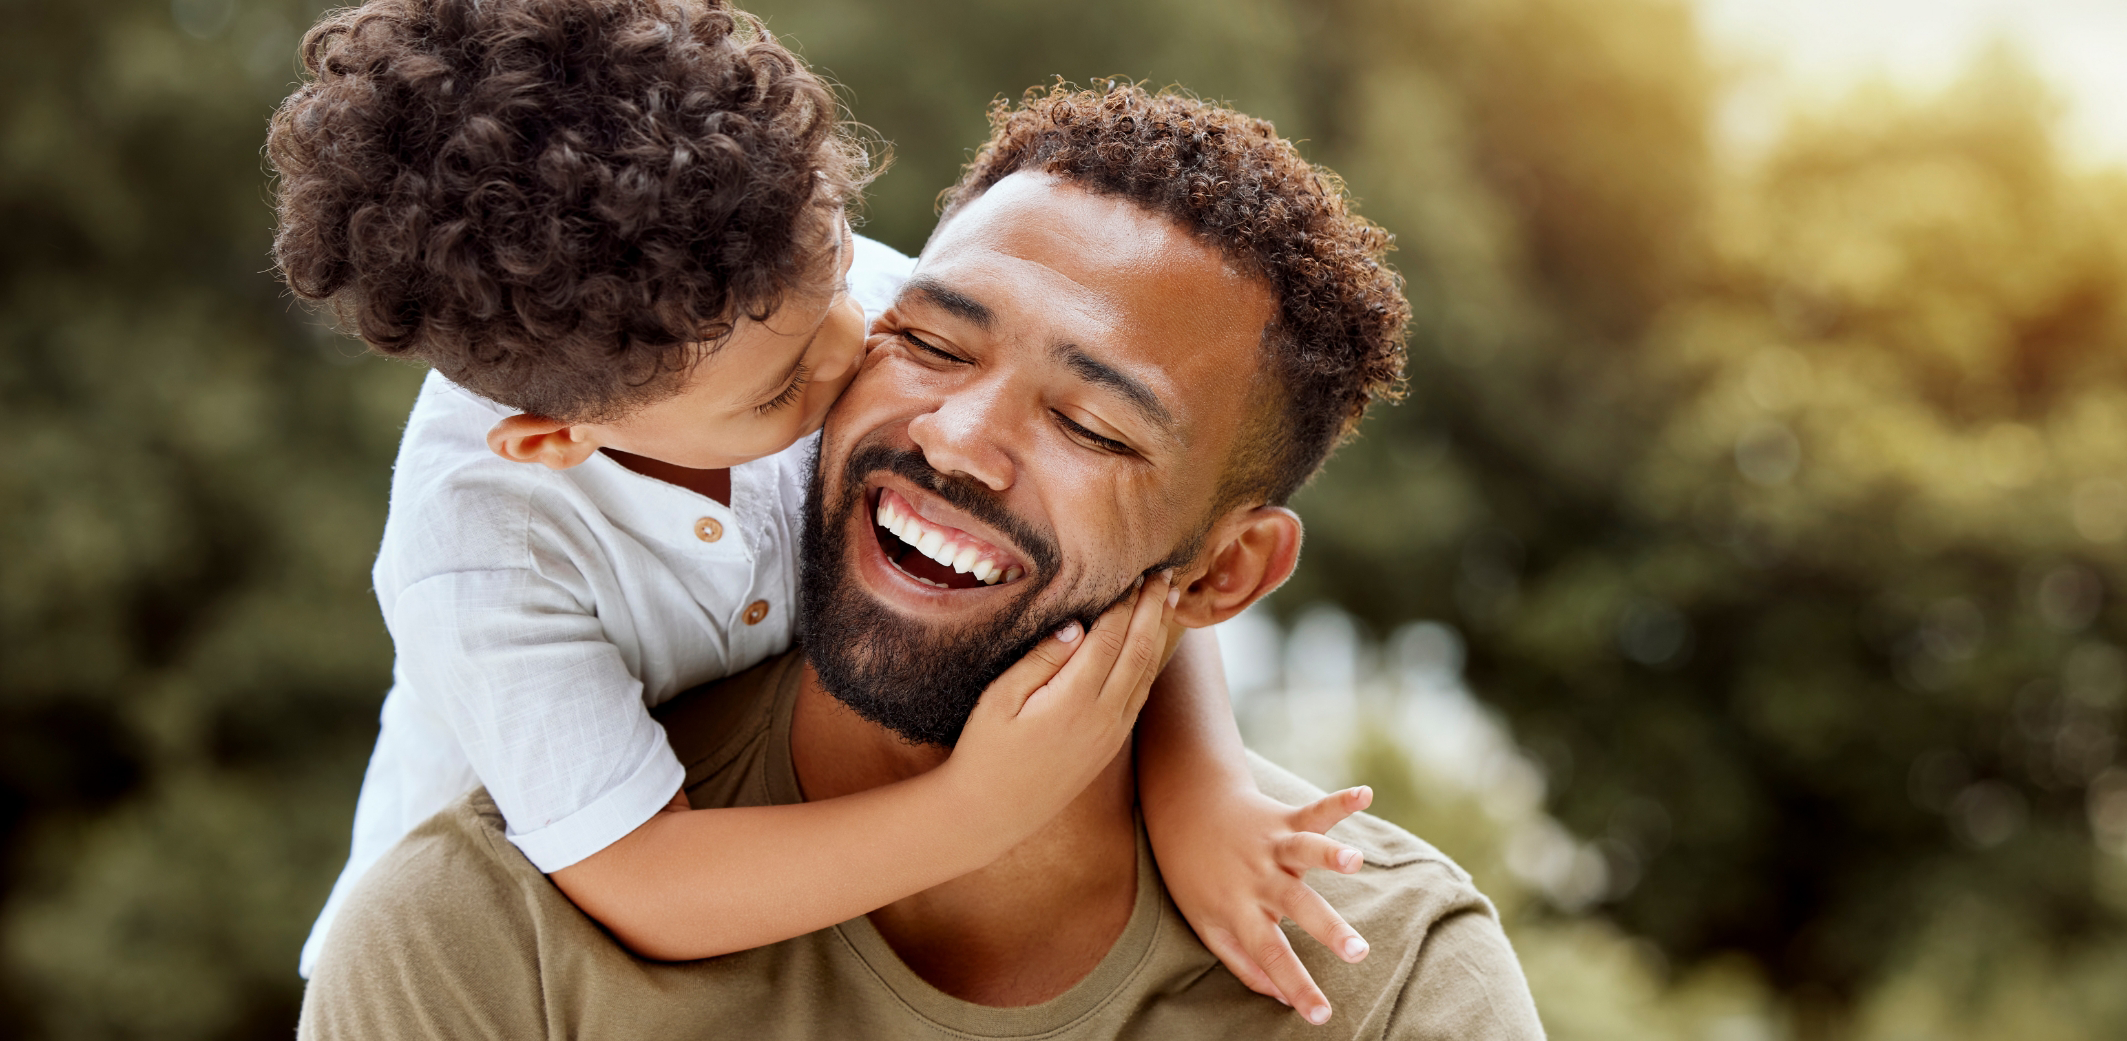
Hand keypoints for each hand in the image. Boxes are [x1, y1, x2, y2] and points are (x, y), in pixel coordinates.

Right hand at [942, 570, 1179, 841]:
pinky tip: (1151, 645)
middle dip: (1153, 609)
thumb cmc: (986, 750)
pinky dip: (1150, 663)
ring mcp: (1111, 733)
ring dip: (1159, 633)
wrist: (993, 813)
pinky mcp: (1110, 745)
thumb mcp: (1000, 699)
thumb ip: (1039, 660)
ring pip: (1146, 673)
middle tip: (1164, 574)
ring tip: (1168, 600)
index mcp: (1074, 699)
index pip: (1111, 638)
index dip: (1125, 603)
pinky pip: (1140, 696)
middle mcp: (1103, 716)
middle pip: (1139, 650)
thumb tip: (1076, 626)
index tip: (1134, 572)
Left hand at [1154, 784, 1376, 1024]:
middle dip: (1329, 929)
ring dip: (1330, 854)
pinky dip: (1340, 803)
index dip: (1296, 987)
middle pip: (1297, 906)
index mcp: (1240, 910)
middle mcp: (1259, 878)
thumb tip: (1283, 999)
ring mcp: (1272, 846)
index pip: (1270, 956)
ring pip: (1304, 851)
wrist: (1183, 810)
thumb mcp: (1207, 925)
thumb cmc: (1196, 876)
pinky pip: (1314, 811)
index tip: (1323, 1016)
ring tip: (1354, 860)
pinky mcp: (1283, 819)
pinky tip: (1365, 795)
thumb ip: (1244, 964)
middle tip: (1358, 951)